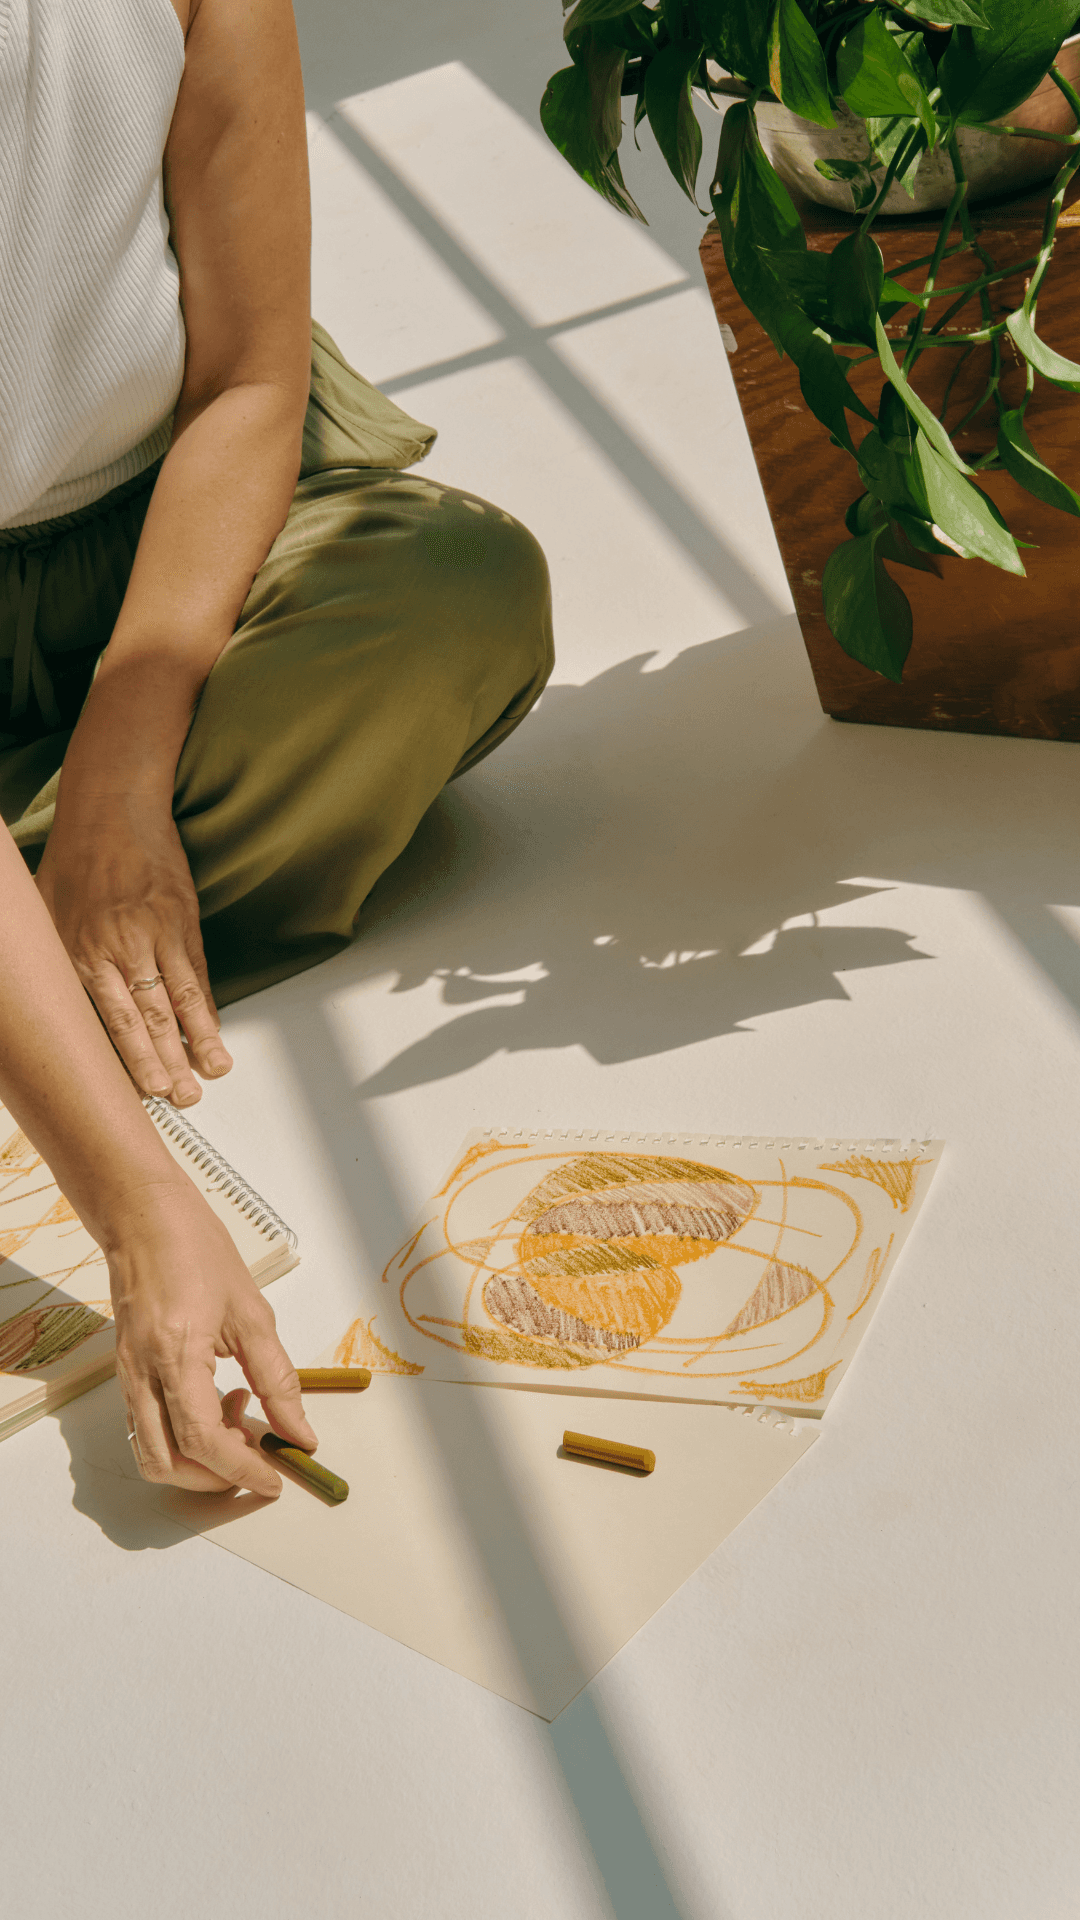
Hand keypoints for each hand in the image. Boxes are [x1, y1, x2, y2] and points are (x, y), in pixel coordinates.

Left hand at [36, 786, 230, 1106]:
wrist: (113, 807)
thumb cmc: (75, 856)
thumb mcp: (42, 912)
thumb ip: (50, 959)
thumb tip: (40, 1001)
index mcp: (81, 951)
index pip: (109, 1020)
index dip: (131, 1059)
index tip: (144, 1090)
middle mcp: (121, 947)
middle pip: (149, 1018)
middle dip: (167, 1063)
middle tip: (181, 1098)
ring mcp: (157, 935)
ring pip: (180, 999)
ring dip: (198, 1042)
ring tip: (213, 1073)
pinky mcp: (183, 922)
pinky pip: (197, 974)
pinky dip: (206, 1008)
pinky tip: (213, 1034)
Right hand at [110, 1182, 317, 1493]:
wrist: (144, 1219)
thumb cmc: (196, 1251)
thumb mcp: (252, 1313)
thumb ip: (278, 1379)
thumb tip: (300, 1432)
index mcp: (177, 1358)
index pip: (204, 1442)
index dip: (241, 1470)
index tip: (273, 1480)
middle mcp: (143, 1375)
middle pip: (168, 1463)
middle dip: (215, 1477)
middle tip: (257, 1457)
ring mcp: (127, 1377)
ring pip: (150, 1454)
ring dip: (195, 1461)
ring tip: (237, 1422)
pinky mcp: (126, 1372)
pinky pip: (144, 1428)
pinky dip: (180, 1437)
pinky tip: (215, 1403)